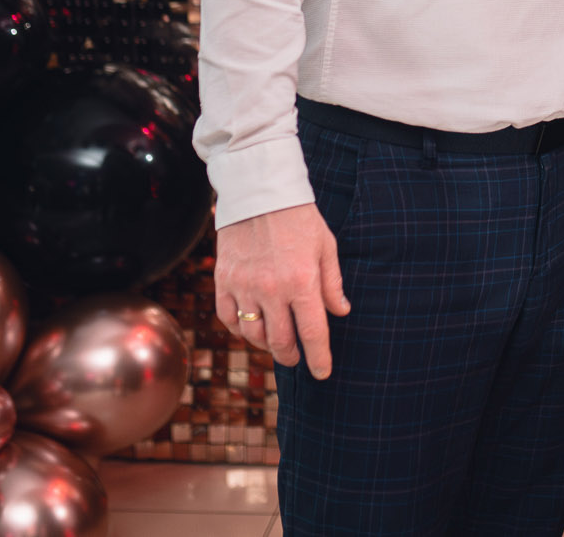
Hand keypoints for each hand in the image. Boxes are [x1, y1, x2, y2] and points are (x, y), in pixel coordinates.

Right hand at [215, 203, 350, 379]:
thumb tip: (340, 312)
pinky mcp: (223, 280)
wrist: (259, 192)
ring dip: (265, 345)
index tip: (323, 373)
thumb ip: (332, 283)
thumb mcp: (326, 246)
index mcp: (302, 281)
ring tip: (276, 343)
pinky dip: (239, 329)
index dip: (319, 357)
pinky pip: (228, 318)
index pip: (312, 332)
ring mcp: (244, 285)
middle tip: (297, 359)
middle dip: (291, 356)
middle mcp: (272, 289)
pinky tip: (251, 327)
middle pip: (280, 341)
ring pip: (252, 334)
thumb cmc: (299, 218)